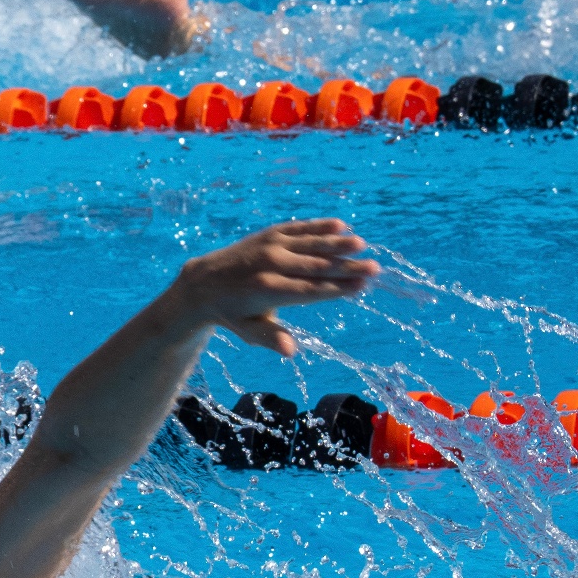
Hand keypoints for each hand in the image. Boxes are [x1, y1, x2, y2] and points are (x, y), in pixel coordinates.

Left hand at [168, 219, 376, 356]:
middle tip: (375, 268)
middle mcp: (269, 265)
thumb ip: (271, 338)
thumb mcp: (248, 330)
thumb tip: (291, 352)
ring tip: (362, 244)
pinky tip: (340, 225)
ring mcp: (269, 246)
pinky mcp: (269, 234)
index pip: (310, 290)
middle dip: (346, 267)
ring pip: (309, 244)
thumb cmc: (232, 313)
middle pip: (315, 267)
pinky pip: (297, 229)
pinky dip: (317, 226)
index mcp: (267, 291)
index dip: (337, 288)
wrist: (202, 283)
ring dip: (336, 243)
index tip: (362, 287)